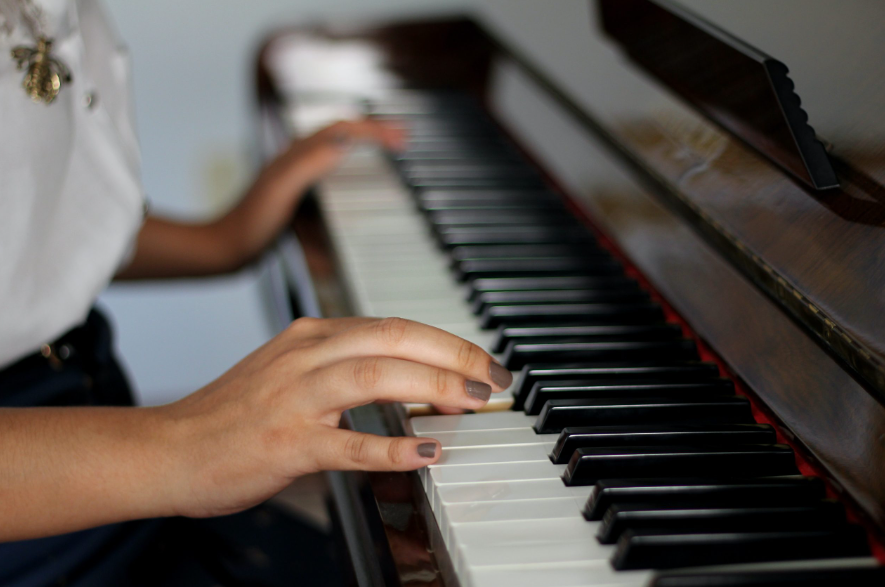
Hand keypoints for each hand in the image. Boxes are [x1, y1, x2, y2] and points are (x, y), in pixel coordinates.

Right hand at [157, 317, 511, 518]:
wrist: (167, 448)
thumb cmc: (232, 414)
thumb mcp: (290, 370)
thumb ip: (344, 366)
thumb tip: (409, 379)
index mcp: (311, 336)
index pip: (393, 325)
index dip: (445, 340)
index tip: (480, 359)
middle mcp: (305, 356)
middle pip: (394, 339)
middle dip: (453, 354)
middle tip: (493, 377)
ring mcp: (294, 399)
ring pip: (376, 377)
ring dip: (433, 386)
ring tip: (471, 402)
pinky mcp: (285, 444)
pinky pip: (348, 444)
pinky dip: (391, 447)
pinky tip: (426, 453)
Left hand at [219, 119, 404, 263]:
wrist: (224, 250)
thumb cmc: (249, 224)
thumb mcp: (282, 189)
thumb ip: (310, 162)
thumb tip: (343, 142)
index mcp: (297, 155)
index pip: (343, 129)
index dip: (375, 129)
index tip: (401, 137)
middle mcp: (297, 162)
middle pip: (342, 135)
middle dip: (374, 132)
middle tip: (402, 137)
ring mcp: (297, 181)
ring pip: (337, 156)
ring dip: (364, 152)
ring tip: (388, 156)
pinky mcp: (296, 202)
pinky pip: (329, 185)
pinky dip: (349, 184)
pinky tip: (358, 198)